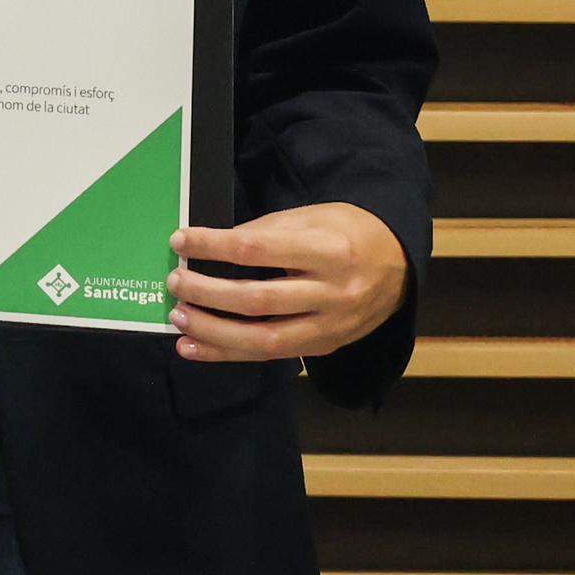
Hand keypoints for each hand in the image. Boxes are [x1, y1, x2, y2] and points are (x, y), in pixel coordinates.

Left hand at [172, 202, 406, 364]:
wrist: (399, 263)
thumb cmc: (344, 232)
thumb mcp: (309, 218)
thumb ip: (263, 233)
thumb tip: (209, 248)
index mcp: (329, 250)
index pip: (258, 249)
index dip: (213, 246)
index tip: (179, 240)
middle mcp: (334, 293)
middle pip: (259, 300)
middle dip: (207, 294)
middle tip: (174, 282)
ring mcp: (332, 326)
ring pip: (265, 338)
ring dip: (213, 332)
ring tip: (178, 318)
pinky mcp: (326, 347)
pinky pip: (272, 356)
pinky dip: (228, 354)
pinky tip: (194, 348)